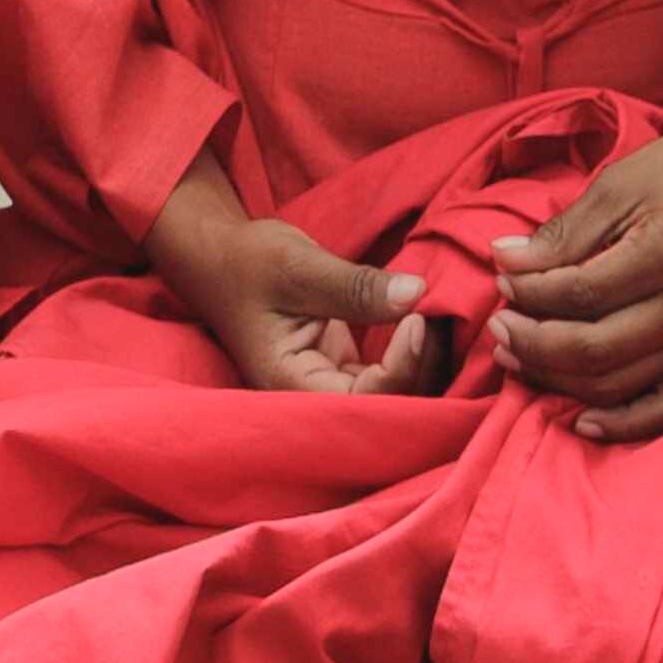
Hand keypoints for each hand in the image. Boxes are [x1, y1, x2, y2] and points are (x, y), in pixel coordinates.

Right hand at [153, 209, 446, 398]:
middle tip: (443, 316)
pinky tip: (427, 322)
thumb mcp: (297, 266)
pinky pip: (389, 375)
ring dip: (425, 362)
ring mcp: (330, 384)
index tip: (417, 317)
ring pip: (395, 393)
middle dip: (424, 368)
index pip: (365, 398)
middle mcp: (312, 395)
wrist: (220, 257)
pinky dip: (412, 352)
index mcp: (290, 383)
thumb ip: (355, 287)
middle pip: (388, 405)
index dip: (403, 366)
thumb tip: (417, 294)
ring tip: (440, 316)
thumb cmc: (246, 262)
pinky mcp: (342, 368)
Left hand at [489, 124, 662, 443]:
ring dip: (558, 378)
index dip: (530, 292)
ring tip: (515, 355)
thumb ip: (561, 235)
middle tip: (496, 326)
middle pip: (594, 348)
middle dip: (532, 343)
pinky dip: (623, 423)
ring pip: (618, 383)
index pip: (580, 293)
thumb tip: (503, 262)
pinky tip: (581, 421)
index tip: (501, 278)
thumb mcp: (616, 188)